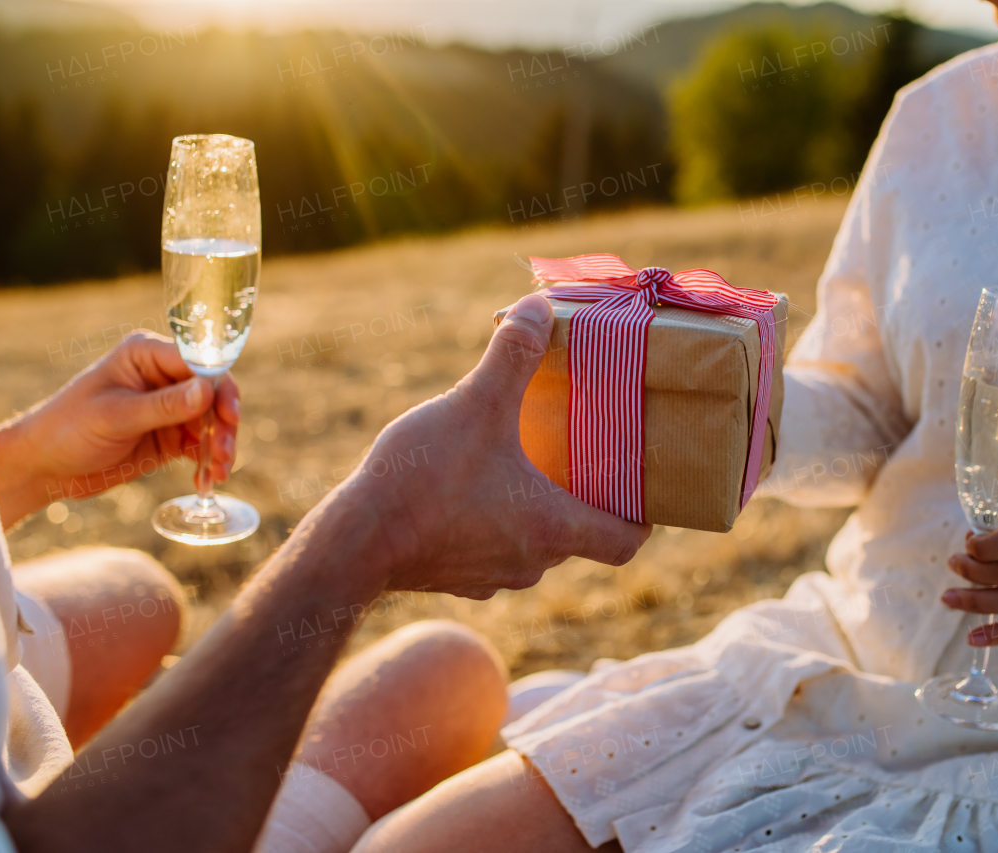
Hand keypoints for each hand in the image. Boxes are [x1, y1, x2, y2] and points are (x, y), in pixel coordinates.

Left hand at [0, 330, 239, 527]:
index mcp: (147, 355)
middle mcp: (163, 377)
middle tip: (223, 453)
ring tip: (219, 473)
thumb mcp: (115, 417)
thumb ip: (163, 405)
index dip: (218, 388)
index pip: (199, 362)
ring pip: (212, 421)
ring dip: (221, 446)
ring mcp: (169, 407)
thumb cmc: (68, 429)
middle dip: (223, 424)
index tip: (227, 416)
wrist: (45, 466)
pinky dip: (208, 462)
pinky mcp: (170, 435)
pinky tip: (206, 481)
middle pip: (213, 393)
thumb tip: (207, 390)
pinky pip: (201, 445)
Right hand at [331, 293, 651, 598]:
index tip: (645, 492)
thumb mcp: (475, 404)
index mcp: (553, 527)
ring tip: (521, 468)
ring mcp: (491, 577)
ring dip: (534, 512)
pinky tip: (467, 494)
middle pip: (579, 539)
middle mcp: (531, 563)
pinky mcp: (453, 579)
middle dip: (583, 500)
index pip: (625, 542)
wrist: (352, 544)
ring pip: (532, 546)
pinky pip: (488, 554)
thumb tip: (538, 308)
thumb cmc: (422, 480)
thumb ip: (512, 355)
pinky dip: (490, 526)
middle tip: (580, 459)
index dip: (643, 520)